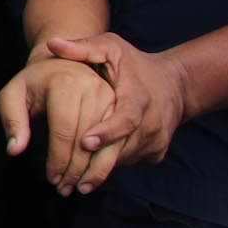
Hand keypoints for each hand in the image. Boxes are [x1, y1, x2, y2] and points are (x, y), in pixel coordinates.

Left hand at [0, 56, 124, 194]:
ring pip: (108, 144)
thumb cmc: (34, 82)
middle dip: (75, 170)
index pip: (64, 131)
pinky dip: (108, 162)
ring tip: (78, 188)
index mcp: (66, 83)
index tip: (51, 178)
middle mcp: (95, 88)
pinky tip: (94, 176)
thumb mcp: (14, 93)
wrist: (64, 62)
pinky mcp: (123, 107)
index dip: (58, 160)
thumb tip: (14, 150)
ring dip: (95, 172)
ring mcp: (113, 98)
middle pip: (87, 142)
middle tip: (63, 189)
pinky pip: (121, 140)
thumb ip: (11, 120)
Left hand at [44, 32, 192, 169]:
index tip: (84, 142)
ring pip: (122, 161)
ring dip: (96, 171)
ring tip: (66, 183)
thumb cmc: (134, 64)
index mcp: (139, 97)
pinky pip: (127, 164)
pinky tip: (85, 171)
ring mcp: (157, 140)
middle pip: (122, 149)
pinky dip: (107, 167)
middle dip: (94, 166)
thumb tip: (52, 44)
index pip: (125, 118)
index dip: (107, 131)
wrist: (174, 85)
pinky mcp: (156, 153)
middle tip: (65, 184)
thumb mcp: (111, 47)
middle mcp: (153, 122)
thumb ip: (83, 47)